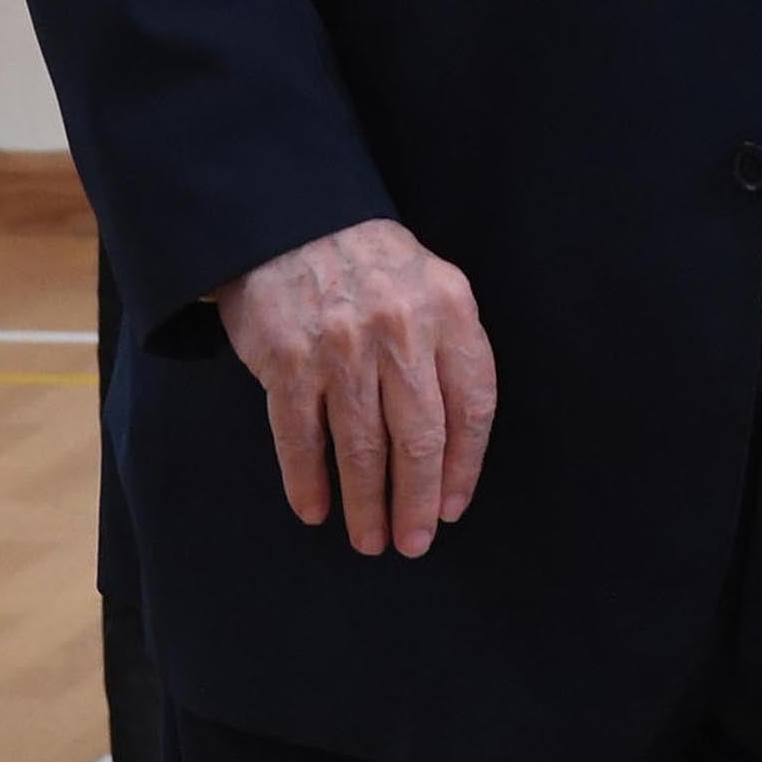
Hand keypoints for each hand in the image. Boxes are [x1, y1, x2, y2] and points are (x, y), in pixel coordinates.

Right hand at [212, 218, 494, 559]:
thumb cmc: (370, 264)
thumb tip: (457, 444)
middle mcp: (400, 330)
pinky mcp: (288, 360)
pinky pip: (300, 437)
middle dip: (418, 501)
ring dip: (367, 505)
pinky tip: (316, 509)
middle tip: (413, 541)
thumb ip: (450, 348)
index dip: (466, 467)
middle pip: (420, 438)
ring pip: (362, 447)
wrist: (290, 220)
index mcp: (449, 309)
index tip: (454, 507)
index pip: (473, 405)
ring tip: (370, 540)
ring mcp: (342, 347)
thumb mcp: (431, 285)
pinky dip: (308, 482)